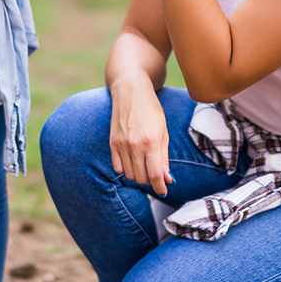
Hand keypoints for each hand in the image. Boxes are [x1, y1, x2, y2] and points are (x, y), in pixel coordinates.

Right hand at [109, 76, 174, 196]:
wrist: (131, 91)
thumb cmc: (151, 110)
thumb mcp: (163, 132)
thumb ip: (164, 158)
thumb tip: (168, 180)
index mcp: (152, 141)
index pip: (156, 175)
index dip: (160, 187)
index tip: (164, 191)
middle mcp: (136, 145)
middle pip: (142, 178)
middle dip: (150, 180)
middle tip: (155, 173)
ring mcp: (122, 144)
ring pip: (130, 175)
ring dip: (138, 175)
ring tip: (144, 165)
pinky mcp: (112, 143)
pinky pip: (118, 168)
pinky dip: (126, 169)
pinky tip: (132, 162)